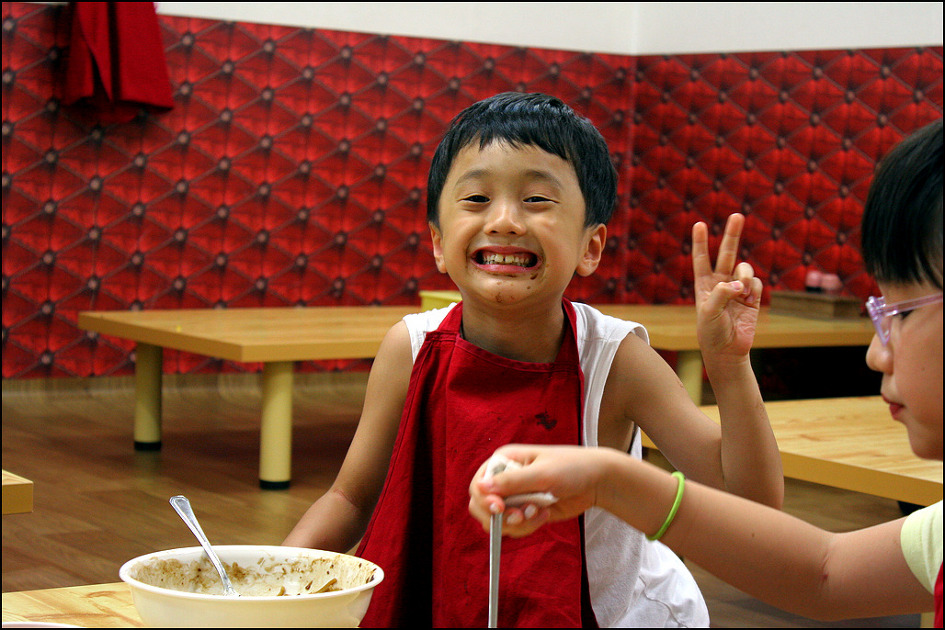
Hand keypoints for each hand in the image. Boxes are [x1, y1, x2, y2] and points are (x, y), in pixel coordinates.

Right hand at [468, 445, 600, 537]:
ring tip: (539, 513)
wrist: (595, 482)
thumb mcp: (542, 474)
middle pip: (481, 506)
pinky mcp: (524, 512)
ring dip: (517, 523)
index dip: (485, 499)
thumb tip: (481, 487)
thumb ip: (512, 481)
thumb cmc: (571, 468)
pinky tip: (544, 514)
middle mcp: (504, 479)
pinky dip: (527, 526)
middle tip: (521, 516)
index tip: (500, 508)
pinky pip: (514, 528)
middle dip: (500, 517)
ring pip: (497, 522)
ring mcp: (514, 497)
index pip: (479, 484)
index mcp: (503, 461)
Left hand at [691, 213, 761, 359]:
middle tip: (737, 215)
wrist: (727, 350)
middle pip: (727, 253)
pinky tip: (748, 299)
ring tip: (740, 291)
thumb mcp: (710, 312)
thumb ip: (721, 293)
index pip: (701, 259)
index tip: (698, 224)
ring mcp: (738, 289)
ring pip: (745, 269)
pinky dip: (753, 289)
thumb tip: (738, 283)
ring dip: (744, 276)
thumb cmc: (711, 332)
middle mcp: (721, 283)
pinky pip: (756, 283)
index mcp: (704, 284)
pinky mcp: (752, 297)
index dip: (700, 242)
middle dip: (732, 234)